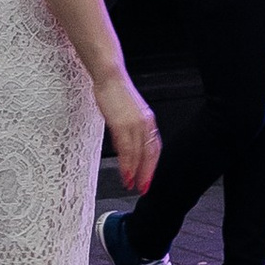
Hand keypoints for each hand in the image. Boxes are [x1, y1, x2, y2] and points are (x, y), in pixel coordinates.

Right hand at [100, 71, 160, 197]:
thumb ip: (128, 131)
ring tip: (130, 184)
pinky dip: (126, 163)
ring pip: (138, 154)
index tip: (148, 178)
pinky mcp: (122, 123)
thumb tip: (124, 148)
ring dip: (135, 172)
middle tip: (142, 187)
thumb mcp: (126, 114)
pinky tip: (125, 172)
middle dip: (146, 173)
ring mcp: (135, 123)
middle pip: (149, 153)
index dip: (151, 165)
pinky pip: (126, 148)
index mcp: (148, 120)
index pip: (154, 148)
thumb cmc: (115, 93)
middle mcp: (145, 123)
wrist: (110, 77)